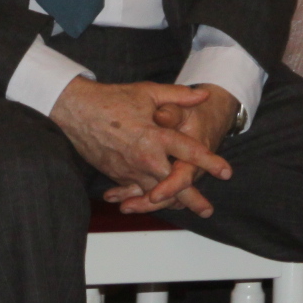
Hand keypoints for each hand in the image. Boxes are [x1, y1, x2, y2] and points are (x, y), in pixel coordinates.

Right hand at [51, 78, 232, 216]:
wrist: (77, 111)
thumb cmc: (112, 99)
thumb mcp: (148, 92)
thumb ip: (178, 96)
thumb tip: (203, 95)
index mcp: (155, 137)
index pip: (189, 152)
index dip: (210, 162)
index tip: (226, 172)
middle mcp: (145, 158)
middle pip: (174, 185)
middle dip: (192, 199)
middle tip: (207, 210)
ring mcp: (130, 170)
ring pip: (155, 194)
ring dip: (171, 203)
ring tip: (185, 210)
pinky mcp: (117, 175)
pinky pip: (135, 192)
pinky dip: (145, 199)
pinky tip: (152, 204)